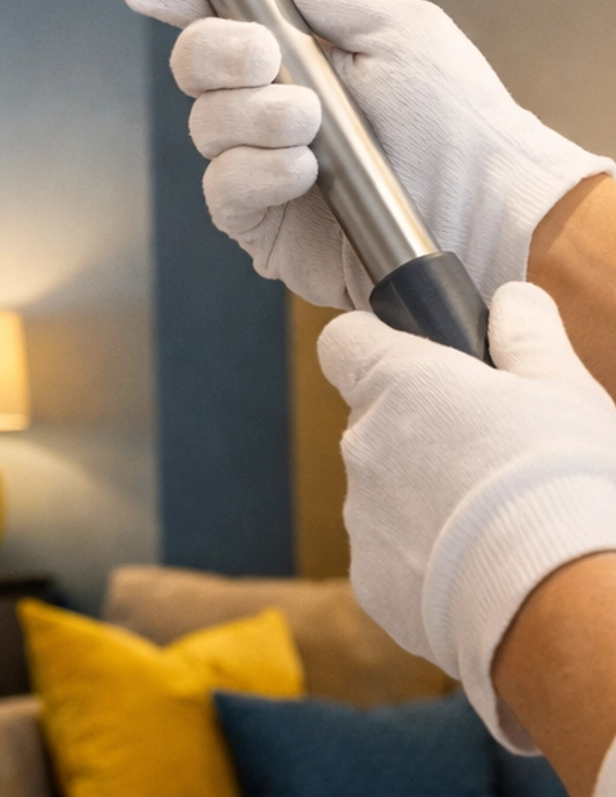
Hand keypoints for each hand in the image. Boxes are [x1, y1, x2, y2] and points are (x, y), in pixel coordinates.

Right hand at [121, 0, 608, 307]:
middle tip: (264, 53)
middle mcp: (271, 104)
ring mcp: (263, 164)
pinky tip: (302, 169)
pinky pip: (224, 190)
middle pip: (193, 64)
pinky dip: (255, 170)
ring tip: (310, 123)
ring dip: (252, 115)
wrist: (488, 211)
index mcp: (299, 50)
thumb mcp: (402, 33)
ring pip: (205, 125)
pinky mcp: (265, 224)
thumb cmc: (459, 121)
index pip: (217, 12)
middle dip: (216, 51)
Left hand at [319, 283, 615, 746]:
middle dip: (420, 432)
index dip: (380, 347)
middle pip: (374, 422)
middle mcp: (363, 446)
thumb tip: (509, 302)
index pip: (346, 342)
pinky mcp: (374, 589)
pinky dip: (426, 564)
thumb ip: (525, 331)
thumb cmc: (566, 485)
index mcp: (396, 383)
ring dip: (424, 499)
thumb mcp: (563, 387)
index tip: (422, 363)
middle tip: (492, 454)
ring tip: (499, 523)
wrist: (563, 609)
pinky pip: (393, 560)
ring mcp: (362, 521)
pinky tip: (484, 573)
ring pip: (383, 493)